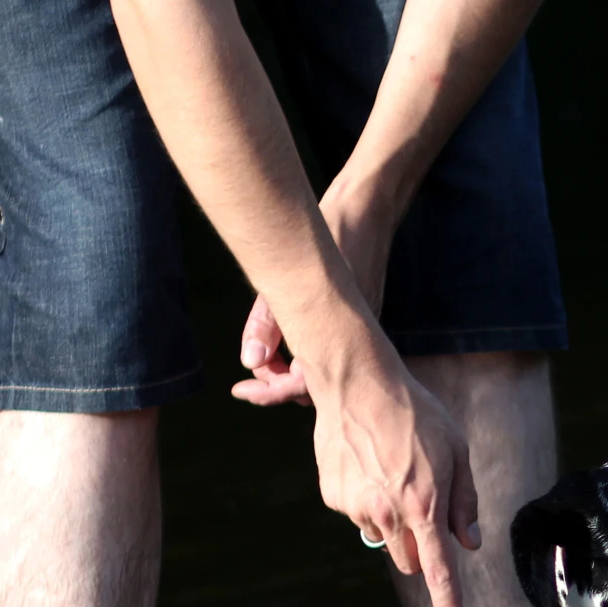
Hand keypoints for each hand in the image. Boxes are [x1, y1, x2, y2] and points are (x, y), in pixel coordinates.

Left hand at [233, 175, 398, 407]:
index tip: (241, 389)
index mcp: (337, 336)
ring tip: (265, 347)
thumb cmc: (330, 237)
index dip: (268, 392)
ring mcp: (359, 333)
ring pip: (320, 368)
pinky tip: (286, 332)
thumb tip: (250, 361)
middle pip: (311, 385)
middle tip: (254, 362)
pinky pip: (330, 350)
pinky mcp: (359, 322)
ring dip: (291, 366)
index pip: (300, 386)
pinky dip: (305, 350)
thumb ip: (268, 322)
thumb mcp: (286, 277)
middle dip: (278, 380)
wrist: (366, 213)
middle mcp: (354, 342)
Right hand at [312, 350, 482, 606]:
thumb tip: (470, 543)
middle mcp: (387, 514)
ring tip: (390, 468)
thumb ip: (464, 501)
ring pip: (381, 534)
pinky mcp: (333, 495)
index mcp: (424, 507)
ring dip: (390, 517)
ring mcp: (355, 506)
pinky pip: (357, 511)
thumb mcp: (456, 451)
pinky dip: (364, 495)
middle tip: (421, 499)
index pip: (440, 571)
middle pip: (409, 558)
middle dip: (419, 543)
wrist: (358, 382)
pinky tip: (366, 461)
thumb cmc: (416, 413)